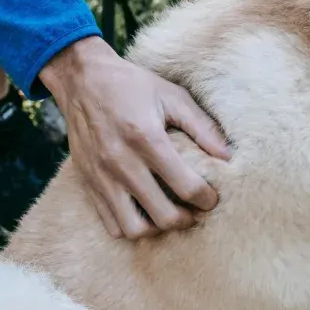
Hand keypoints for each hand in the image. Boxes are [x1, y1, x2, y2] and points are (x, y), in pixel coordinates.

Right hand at [40, 36, 230, 238]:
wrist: (82, 80)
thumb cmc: (131, 85)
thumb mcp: (171, 96)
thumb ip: (202, 126)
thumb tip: (228, 157)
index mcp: (146, 138)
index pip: (186, 187)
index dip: (206, 199)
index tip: (211, 198)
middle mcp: (122, 162)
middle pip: (163, 215)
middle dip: (186, 220)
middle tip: (194, 211)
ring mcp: (102, 177)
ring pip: (133, 229)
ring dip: (157, 229)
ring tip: (167, 215)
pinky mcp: (88, 184)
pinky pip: (110, 224)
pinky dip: (130, 226)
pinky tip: (143, 212)